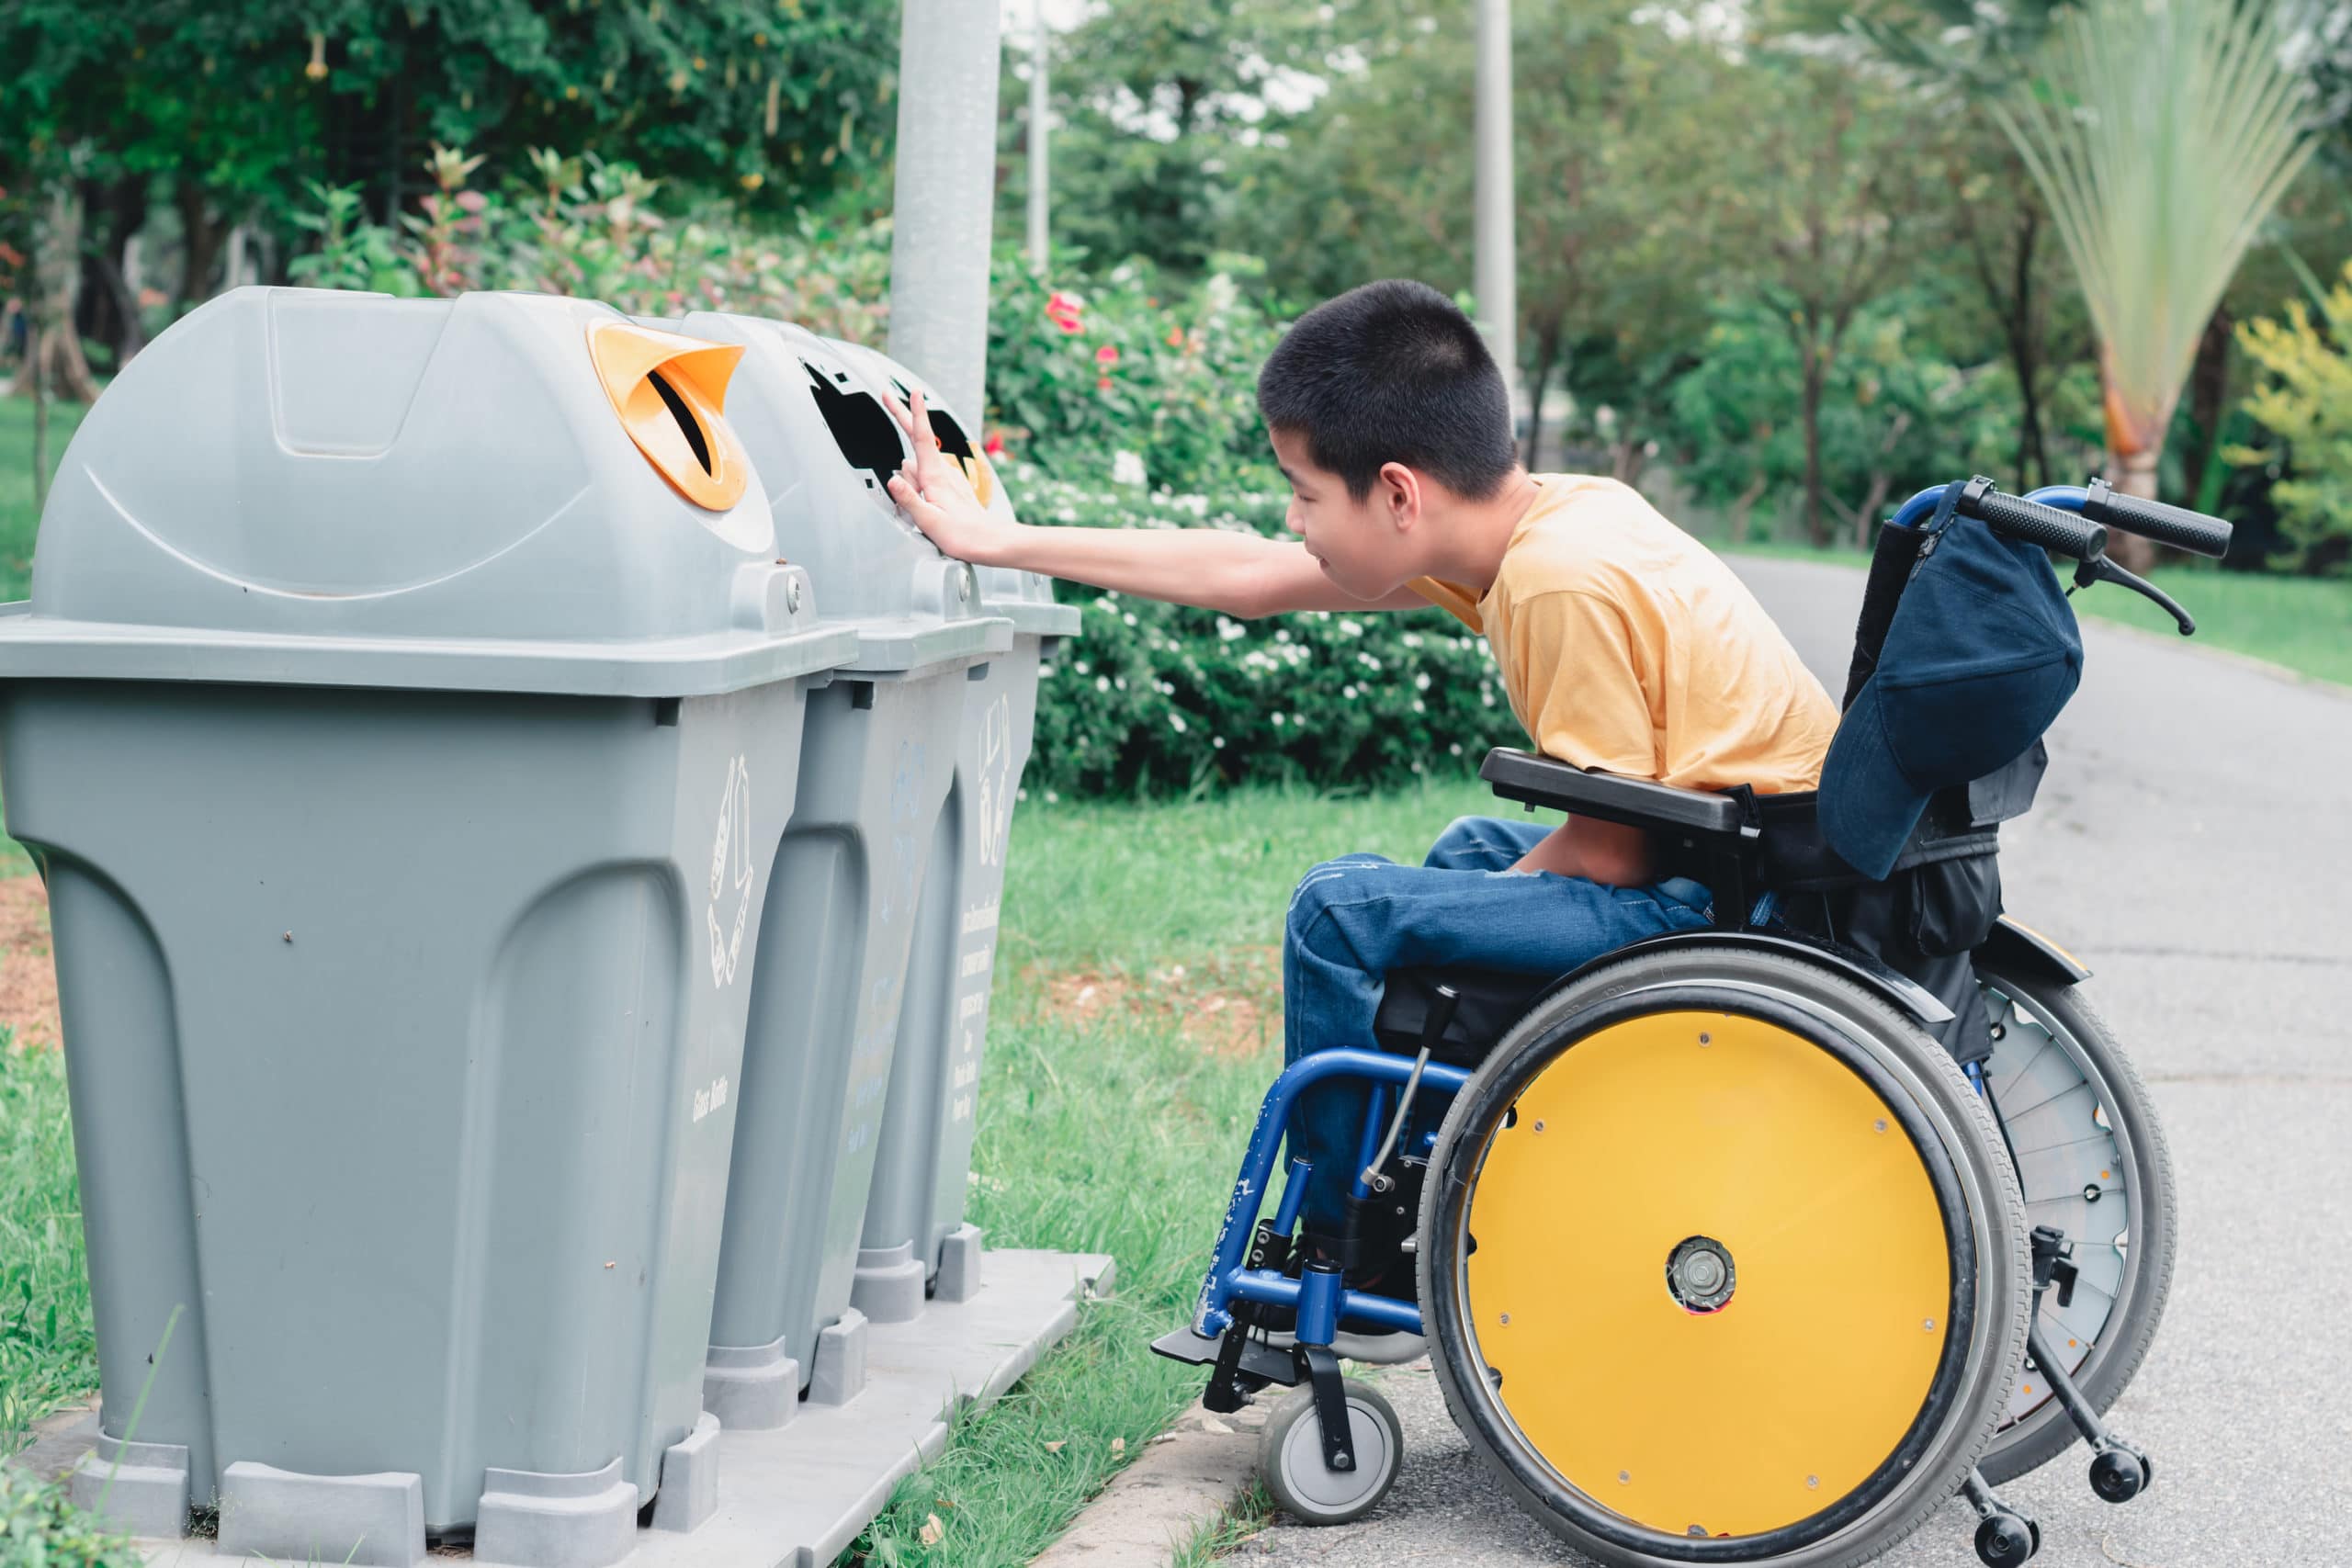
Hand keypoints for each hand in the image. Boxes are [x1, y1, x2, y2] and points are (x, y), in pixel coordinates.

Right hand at [884, 387, 1011, 563]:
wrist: (992, 543)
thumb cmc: (963, 536)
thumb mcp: (930, 522)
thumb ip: (909, 499)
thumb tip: (893, 478)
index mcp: (935, 477)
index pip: (922, 438)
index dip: (916, 413)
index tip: (914, 392)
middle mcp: (942, 472)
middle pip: (918, 438)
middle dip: (903, 415)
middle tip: (888, 395)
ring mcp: (947, 478)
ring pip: (918, 464)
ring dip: (909, 476)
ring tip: (919, 511)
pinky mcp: (950, 486)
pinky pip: (927, 476)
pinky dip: (918, 482)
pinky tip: (923, 504)